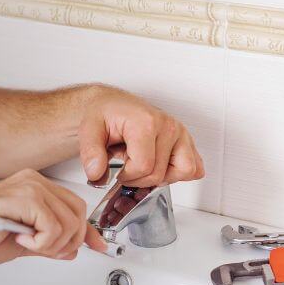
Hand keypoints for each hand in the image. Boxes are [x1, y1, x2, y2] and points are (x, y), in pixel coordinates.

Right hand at [0, 169, 107, 264]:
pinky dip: (41, 242)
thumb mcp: (24, 242)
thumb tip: (73, 248)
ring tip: (28, 243)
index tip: (96, 246)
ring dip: (52, 244)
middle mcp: (33, 181)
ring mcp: (27, 186)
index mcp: (34, 186)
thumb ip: (50, 242)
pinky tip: (21, 238)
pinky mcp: (21, 197)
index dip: (88, 230)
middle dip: (68, 241)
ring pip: (68, 221)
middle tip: (46, 250)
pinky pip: (52, 226)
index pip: (75, 205)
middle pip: (77, 213)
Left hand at [78, 85, 204, 186]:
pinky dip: (178, 173)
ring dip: (162, 176)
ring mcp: (180, 132)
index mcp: (146, 122)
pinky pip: (195, 167)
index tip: (117, 171)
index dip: (126, 176)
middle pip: (160, 174)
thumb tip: (97, 174)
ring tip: (144, 166)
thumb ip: (90, 154)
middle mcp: (168, 125)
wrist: (112, 105)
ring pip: (184, 171)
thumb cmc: (104, 115)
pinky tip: (160, 166)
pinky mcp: (186, 140)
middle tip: (126, 167)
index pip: (144, 167)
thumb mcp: (88, 130)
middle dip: (138, 179)